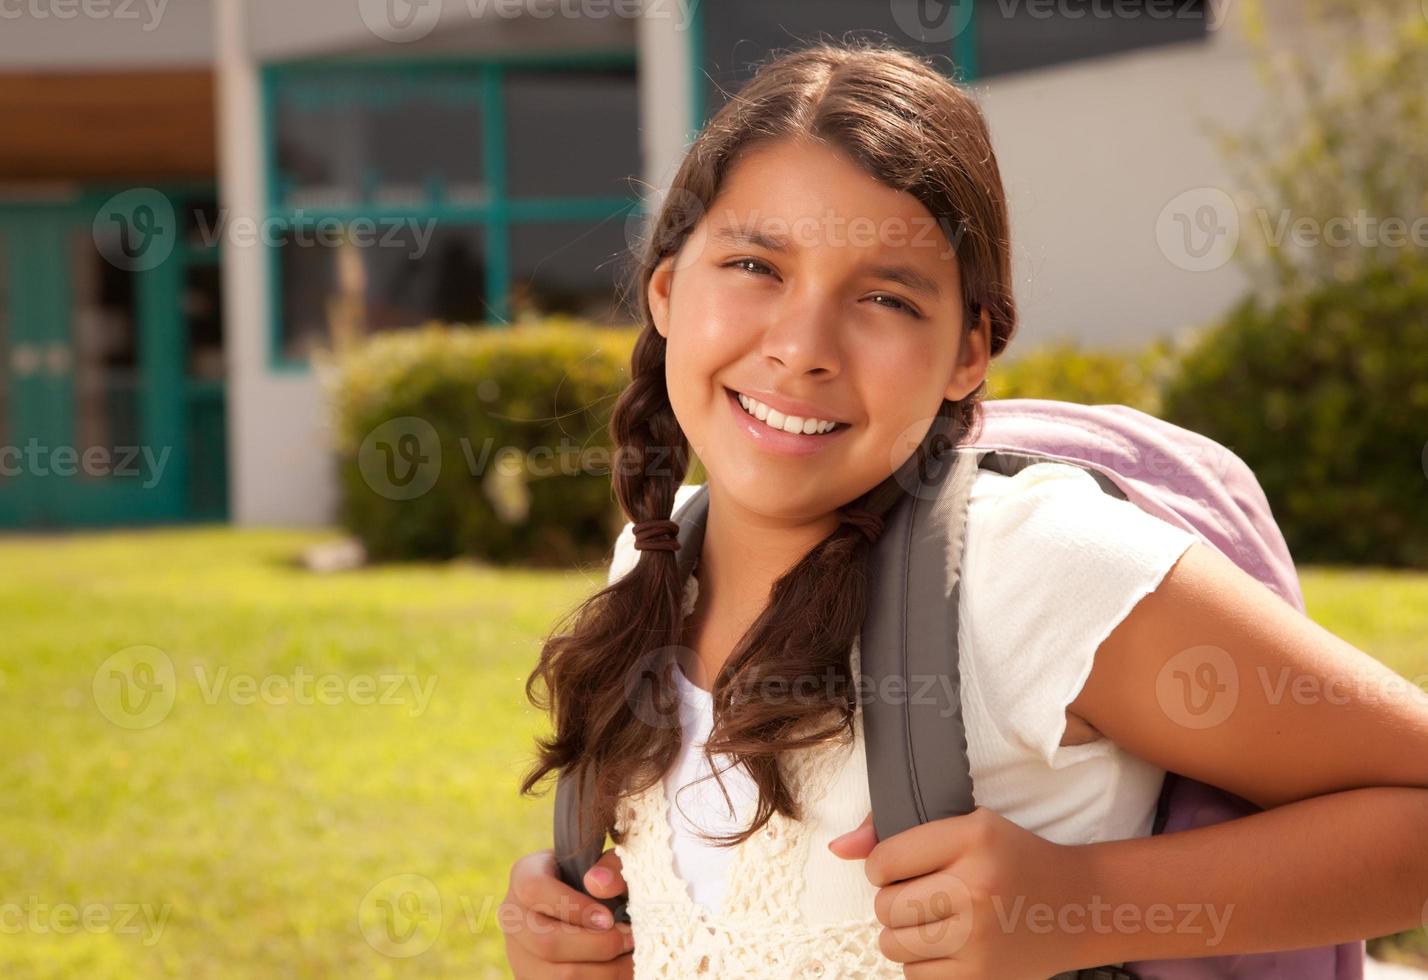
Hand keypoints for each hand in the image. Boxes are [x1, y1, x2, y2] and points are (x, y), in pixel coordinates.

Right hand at [500, 847, 634, 978]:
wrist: (590, 909)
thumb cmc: (601, 882)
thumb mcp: (610, 866)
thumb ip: (614, 867)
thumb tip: (600, 883)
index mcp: (524, 876)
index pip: (535, 890)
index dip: (574, 907)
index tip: (609, 918)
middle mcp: (513, 917)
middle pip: (546, 942)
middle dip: (597, 946)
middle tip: (630, 940)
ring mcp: (518, 953)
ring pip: (557, 976)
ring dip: (604, 971)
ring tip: (631, 959)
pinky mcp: (531, 979)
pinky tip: (620, 971)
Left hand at [828, 807, 1092, 978]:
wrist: (1078, 905)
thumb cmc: (1013, 859)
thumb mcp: (967, 826)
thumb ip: (896, 833)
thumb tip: (836, 848)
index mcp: (972, 837)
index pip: (885, 860)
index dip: (882, 866)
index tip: (899, 868)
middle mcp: (976, 885)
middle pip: (886, 906)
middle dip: (893, 902)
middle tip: (918, 897)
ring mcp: (980, 936)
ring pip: (893, 944)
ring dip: (902, 935)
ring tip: (930, 922)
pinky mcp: (983, 975)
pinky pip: (915, 977)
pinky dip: (921, 964)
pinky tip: (945, 946)